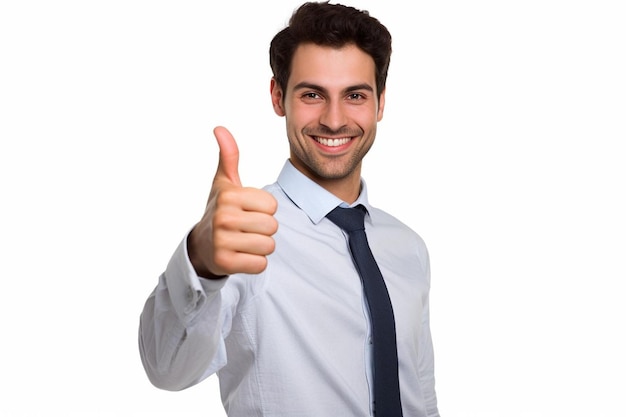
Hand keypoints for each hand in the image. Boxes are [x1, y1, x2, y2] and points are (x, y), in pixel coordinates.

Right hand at [188, 126, 277, 277]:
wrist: (201, 245)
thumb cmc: (220, 210)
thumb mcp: (224, 183)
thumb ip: (229, 156)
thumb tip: (220, 128)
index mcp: (229, 196)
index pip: (272, 206)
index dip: (264, 210)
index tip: (247, 211)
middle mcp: (224, 218)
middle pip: (273, 226)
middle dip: (264, 230)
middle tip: (246, 228)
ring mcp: (222, 242)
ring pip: (268, 246)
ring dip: (260, 247)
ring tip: (243, 242)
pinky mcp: (225, 264)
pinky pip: (261, 265)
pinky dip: (254, 263)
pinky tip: (240, 256)